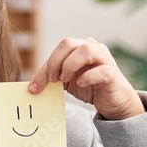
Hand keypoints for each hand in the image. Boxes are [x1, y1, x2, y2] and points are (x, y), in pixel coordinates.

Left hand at [29, 37, 144, 119]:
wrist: (114, 102)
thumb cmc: (91, 88)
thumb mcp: (68, 82)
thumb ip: (53, 78)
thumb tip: (32, 85)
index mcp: (80, 48)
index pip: (58, 50)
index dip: (44, 67)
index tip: (34, 87)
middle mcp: (93, 49)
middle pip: (68, 43)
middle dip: (55, 62)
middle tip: (53, 80)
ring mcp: (105, 60)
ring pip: (86, 50)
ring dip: (70, 65)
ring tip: (66, 80)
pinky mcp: (113, 75)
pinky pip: (101, 71)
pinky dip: (88, 77)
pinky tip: (81, 84)